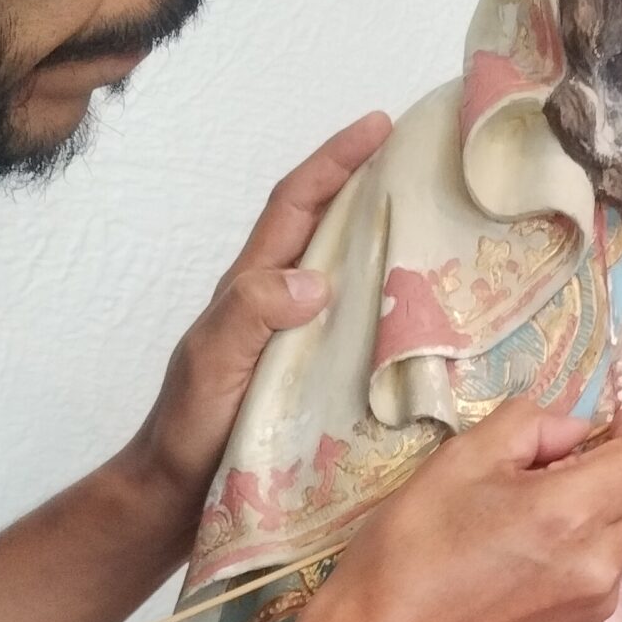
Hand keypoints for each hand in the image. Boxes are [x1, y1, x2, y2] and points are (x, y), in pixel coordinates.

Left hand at [118, 111, 391, 539]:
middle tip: (426, 159)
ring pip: (348, 272)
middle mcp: (279, 302)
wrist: (177, 495)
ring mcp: (298, 337)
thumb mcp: (213, 364)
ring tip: (444, 223)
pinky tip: (430, 316)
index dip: (334, 160)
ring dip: (388, 239)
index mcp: (252, 286)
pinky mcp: (316, 375)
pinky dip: (393, 306)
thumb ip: (251, 315)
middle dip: (369, 182)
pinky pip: (361, 325)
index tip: (378, 125)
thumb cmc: (188, 429)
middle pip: (327, 225)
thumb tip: (313, 278)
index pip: (296, 206)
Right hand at [299, 399, 621, 621]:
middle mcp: (601, 563)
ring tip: (543, 506)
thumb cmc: (411, 549)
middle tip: (570, 458)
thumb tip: (575, 430)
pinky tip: (536, 549)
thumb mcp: (460, 459)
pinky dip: (593, 546)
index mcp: (572, 513)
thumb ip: (530, 425)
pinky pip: (610, 572)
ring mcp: (596, 604)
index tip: (609, 421)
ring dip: (609, 507)